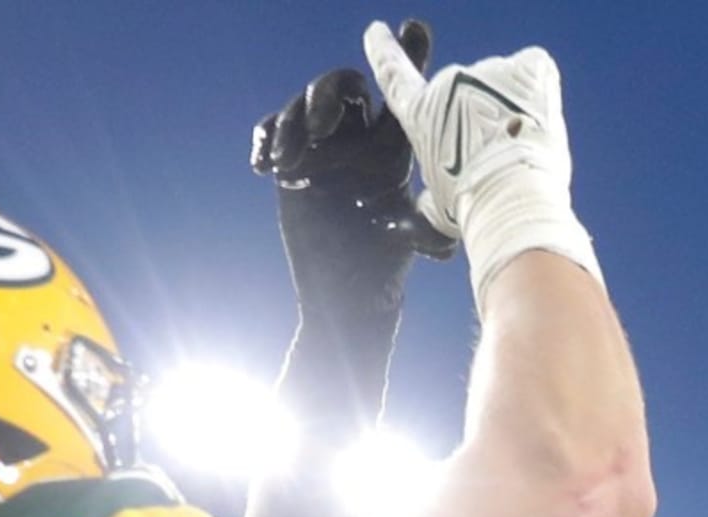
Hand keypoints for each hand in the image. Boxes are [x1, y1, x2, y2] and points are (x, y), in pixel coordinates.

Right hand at [252, 19, 455, 322]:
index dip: (406, 54)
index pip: (397, 90)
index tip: (415, 27)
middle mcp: (355, 142)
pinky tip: (264, 166)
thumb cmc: (384, 267)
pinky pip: (271, 135)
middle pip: (340, 88)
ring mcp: (321, 153)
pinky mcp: (290, 169)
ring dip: (292, 125)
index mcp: (389, 145)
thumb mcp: (406, 233)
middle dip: (325, 98)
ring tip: (288, 162)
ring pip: (302, 108)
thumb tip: (444, 238)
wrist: (349, 298)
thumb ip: (419, 224)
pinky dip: (264, 139)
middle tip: (320, 130)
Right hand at [362, 22, 600, 306]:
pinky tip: (536, 120)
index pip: (396, 77)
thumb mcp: (438, 209)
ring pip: (502, 88)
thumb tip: (425, 204)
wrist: (512, 197)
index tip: (376, 31)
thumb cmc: (471, 209)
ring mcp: (490, 69)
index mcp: (422, 115)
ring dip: (510, 112)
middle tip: (496, 158)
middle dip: (481, 121)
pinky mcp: (528, 65)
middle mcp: (450, 83)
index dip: (384, 53)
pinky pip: (534, 69)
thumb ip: (430, 197)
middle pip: (467, 96)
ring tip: (519, 149)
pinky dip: (538, 91)